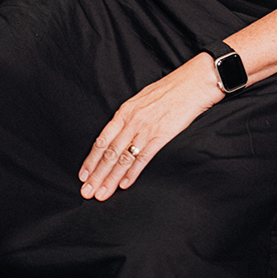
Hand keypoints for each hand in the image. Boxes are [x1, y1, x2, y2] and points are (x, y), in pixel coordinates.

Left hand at [79, 54, 223, 201]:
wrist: (193, 83)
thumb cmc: (169, 89)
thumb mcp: (142, 98)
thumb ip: (129, 116)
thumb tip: (119, 133)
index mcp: (125, 111)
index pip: (102, 140)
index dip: (91, 160)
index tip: (83, 175)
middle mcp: (132, 121)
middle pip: (109, 153)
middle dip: (96, 175)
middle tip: (87, 192)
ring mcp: (145, 129)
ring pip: (123, 159)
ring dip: (111, 179)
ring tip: (102, 194)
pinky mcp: (161, 136)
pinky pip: (142, 158)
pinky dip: (132, 173)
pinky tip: (124, 185)